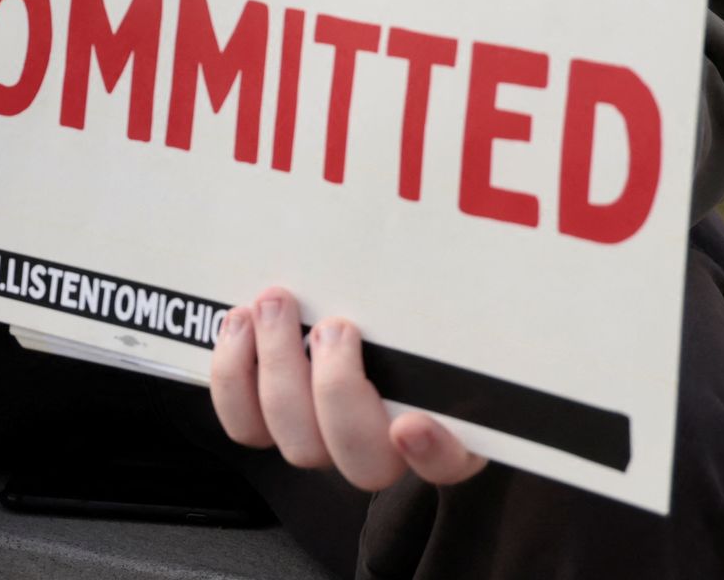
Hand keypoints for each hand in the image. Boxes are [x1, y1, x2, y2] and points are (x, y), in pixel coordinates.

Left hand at [209, 287, 486, 490]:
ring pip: (300, 444)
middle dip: (337, 389)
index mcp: (445, 423)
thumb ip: (459, 302)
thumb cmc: (408, 308)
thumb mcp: (440, 307)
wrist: (357, 305)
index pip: (450, 463)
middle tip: (333, 326)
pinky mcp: (273, 421)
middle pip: (363, 460)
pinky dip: (234, 377)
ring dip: (279, 369)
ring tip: (272, 307)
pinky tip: (239, 325)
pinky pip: (247, 425)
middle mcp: (383, 446)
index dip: (432, 453)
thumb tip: (489, 260)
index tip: (411, 424)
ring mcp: (326, 439)